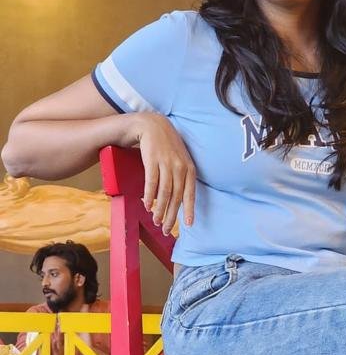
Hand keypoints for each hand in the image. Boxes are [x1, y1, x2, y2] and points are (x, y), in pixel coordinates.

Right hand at [124, 113, 195, 234]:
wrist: (152, 125)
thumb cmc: (166, 146)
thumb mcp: (179, 160)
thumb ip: (181, 177)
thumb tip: (178, 199)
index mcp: (190, 169)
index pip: (190, 194)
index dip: (189, 210)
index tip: (188, 225)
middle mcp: (180, 167)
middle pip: (176, 197)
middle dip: (171, 216)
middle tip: (166, 229)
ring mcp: (167, 163)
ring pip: (164, 193)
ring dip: (159, 209)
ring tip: (156, 221)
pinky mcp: (153, 160)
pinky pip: (151, 183)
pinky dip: (149, 196)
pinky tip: (147, 206)